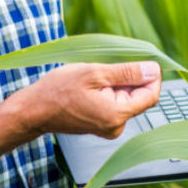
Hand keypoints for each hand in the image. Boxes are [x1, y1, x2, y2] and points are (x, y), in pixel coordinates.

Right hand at [12, 62, 161, 138]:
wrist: (34, 110)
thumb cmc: (58, 91)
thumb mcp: (94, 73)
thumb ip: (127, 72)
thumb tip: (154, 70)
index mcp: (117, 114)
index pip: (151, 95)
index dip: (151, 75)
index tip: (140, 60)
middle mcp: (116, 126)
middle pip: (139, 96)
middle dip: (128, 78)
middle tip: (105, 68)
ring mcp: (108, 127)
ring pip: (126, 98)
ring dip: (116, 84)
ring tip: (94, 78)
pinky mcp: (101, 125)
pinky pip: (115, 104)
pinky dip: (108, 91)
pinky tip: (90, 86)